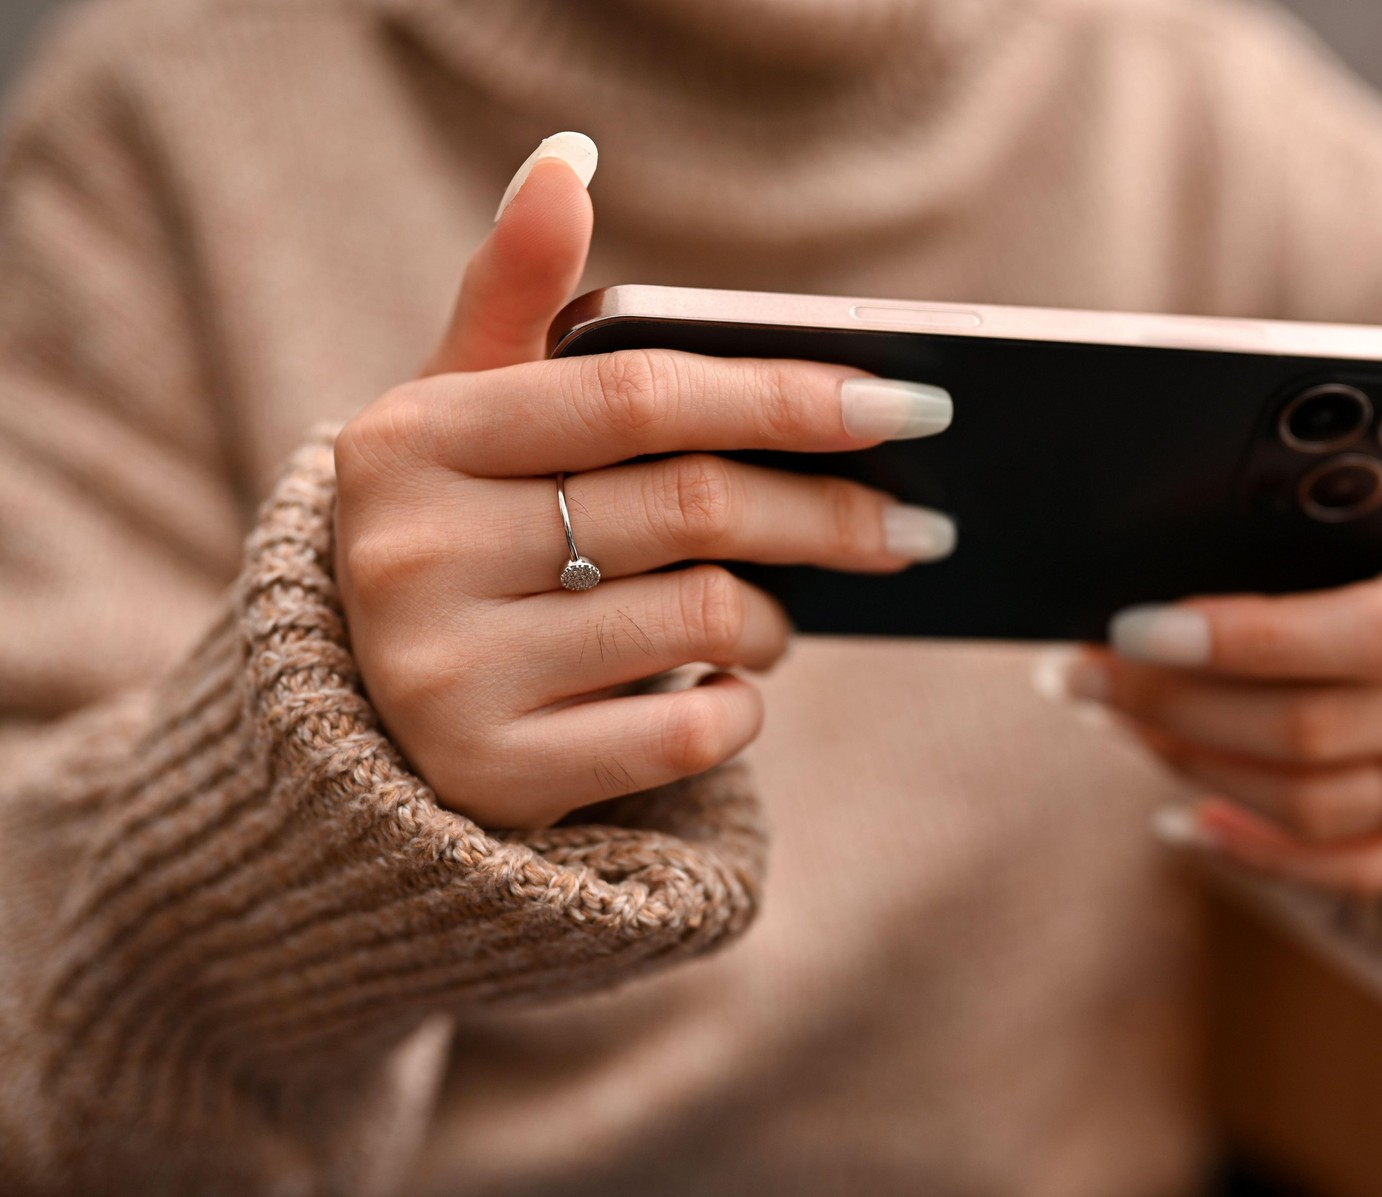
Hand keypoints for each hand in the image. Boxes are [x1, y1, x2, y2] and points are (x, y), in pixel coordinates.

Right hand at [334, 135, 955, 827]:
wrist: (372, 718)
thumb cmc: (464, 529)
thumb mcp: (467, 417)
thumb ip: (517, 295)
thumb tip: (566, 160)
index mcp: (413, 440)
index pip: (639, 396)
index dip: (786, 394)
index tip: (908, 403)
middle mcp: (411, 556)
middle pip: (693, 509)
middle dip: (831, 516)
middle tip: (918, 528)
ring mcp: (445, 677)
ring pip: (701, 623)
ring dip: (774, 620)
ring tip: (774, 617)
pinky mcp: (494, 776)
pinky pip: (687, 733)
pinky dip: (740, 707)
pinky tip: (727, 688)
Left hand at [1051, 483, 1381, 895]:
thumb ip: (1331, 532)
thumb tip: (1167, 564)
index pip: (1363, 633)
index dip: (1237, 638)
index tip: (1130, 627)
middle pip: (1316, 733)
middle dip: (1172, 707)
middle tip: (1084, 675)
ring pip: (1319, 807)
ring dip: (1194, 767)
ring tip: (1121, 724)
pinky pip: (1357, 872)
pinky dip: (1257, 850)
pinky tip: (1185, 811)